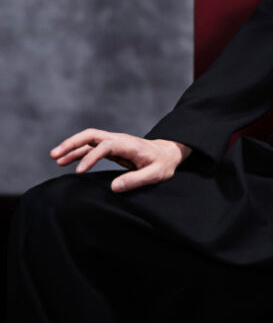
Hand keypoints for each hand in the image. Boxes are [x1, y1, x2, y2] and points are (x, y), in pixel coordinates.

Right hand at [50, 129, 191, 192]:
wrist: (168, 153)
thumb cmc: (163, 164)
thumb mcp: (155, 174)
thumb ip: (136, 180)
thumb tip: (114, 187)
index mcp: (128, 145)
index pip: (104, 146)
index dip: (90, 157)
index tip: (79, 172)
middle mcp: (119, 139)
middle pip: (92, 135)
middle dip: (72, 143)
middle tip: (55, 155)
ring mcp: (114, 142)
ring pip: (89, 139)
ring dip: (72, 146)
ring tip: (55, 158)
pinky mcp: (112, 148)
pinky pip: (92, 147)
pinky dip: (78, 152)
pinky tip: (67, 161)